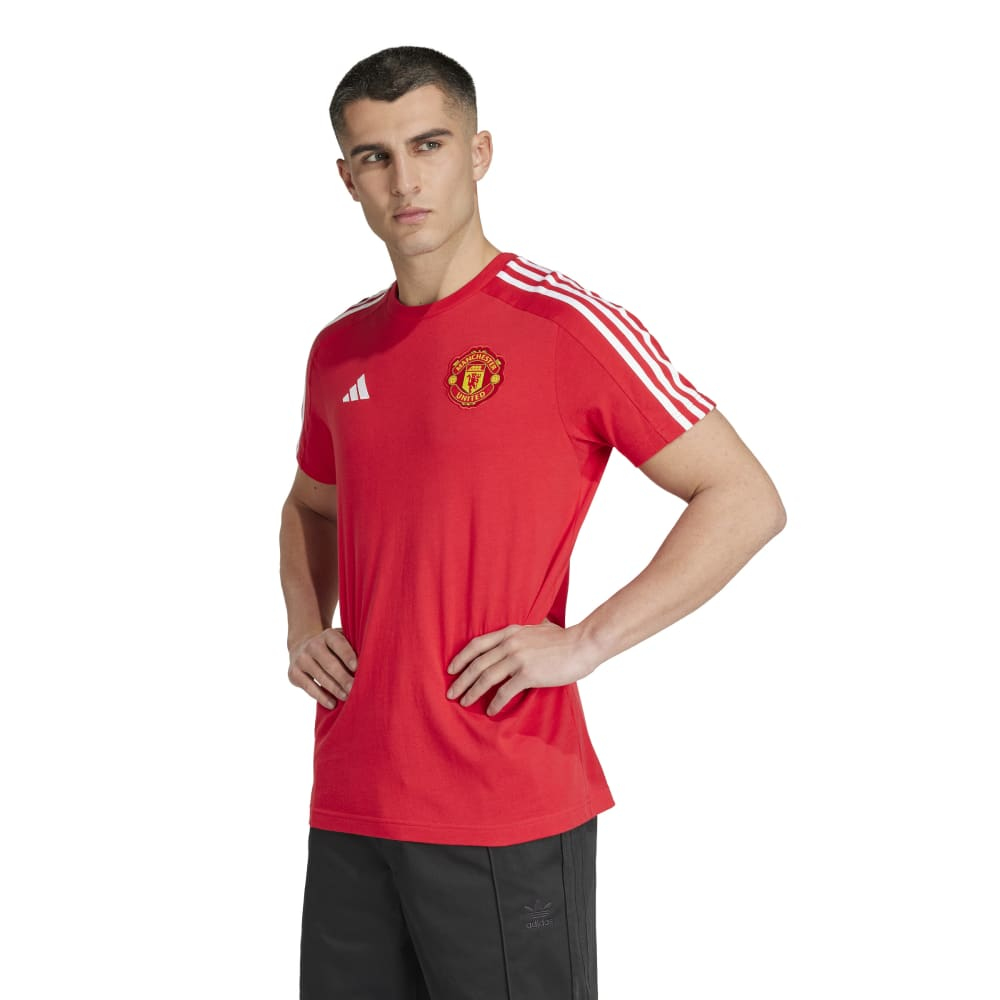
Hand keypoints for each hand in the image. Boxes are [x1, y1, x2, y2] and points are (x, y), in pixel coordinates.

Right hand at [288, 627, 357, 709]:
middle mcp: (313, 645)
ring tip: (347, 697)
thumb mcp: (343, 641)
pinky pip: (308, 687)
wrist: (302, 648)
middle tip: (356, 689)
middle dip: (344, 677)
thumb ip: (356, 648)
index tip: (357, 667)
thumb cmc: (333, 649)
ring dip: (335, 689)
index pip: (338, 644)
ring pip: (320, 676)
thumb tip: (374, 661)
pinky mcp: (293, 673)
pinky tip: (332, 704)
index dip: (347, 655)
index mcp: (328, 635)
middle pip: (329, 663)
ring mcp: (301, 659)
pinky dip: (321, 696)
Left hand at [445, 618, 598, 716]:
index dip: (461, 657)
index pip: (477, 644)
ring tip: (464, 703)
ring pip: (486, 678)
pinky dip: (494, 703)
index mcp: (510, 632)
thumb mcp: (539, 627)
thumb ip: (525, 632)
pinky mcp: (528, 674)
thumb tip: (520, 634)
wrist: (583, 644)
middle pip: (477, 664)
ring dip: (472, 692)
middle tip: (451, 693)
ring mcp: (518, 658)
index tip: (451, 669)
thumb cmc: (565, 638)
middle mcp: (510, 643)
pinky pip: (504, 692)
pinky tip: (490, 711)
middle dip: (461, 680)